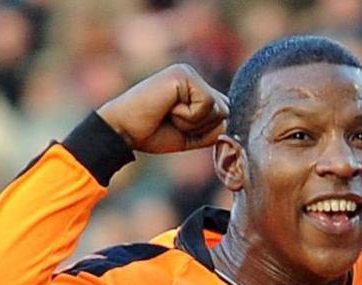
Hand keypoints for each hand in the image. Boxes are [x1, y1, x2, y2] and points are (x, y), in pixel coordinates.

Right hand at [97, 64, 228, 154]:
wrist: (123, 131)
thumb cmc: (154, 134)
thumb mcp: (194, 134)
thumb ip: (216, 126)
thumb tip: (238, 122)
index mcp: (195, 89)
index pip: (224, 115)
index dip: (207, 131)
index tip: (178, 128)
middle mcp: (193, 77)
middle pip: (226, 112)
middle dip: (203, 127)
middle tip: (172, 121)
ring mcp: (188, 73)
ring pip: (220, 109)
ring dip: (195, 122)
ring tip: (169, 114)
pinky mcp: (183, 75)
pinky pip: (207, 105)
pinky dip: (189, 116)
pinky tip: (168, 108)